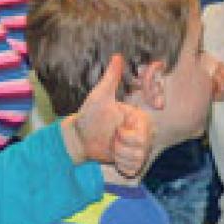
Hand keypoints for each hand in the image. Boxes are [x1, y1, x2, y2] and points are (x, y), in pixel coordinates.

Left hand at [64, 54, 152, 177]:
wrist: (80, 138)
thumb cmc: (90, 116)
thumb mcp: (100, 97)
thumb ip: (111, 78)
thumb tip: (117, 56)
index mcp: (139, 118)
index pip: (144, 133)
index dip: (129, 135)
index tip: (118, 130)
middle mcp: (143, 133)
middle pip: (142, 147)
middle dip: (123, 146)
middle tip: (113, 138)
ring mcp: (138, 148)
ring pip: (137, 159)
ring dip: (120, 155)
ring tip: (112, 147)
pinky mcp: (132, 162)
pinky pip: (133, 168)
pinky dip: (121, 165)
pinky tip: (114, 157)